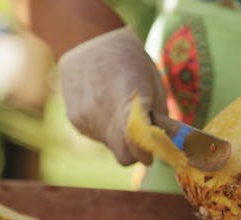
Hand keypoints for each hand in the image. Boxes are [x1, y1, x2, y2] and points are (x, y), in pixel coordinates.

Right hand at [58, 27, 166, 165]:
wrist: (87, 41)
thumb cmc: (129, 59)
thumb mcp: (153, 82)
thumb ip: (159, 115)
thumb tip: (165, 141)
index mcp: (130, 103)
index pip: (139, 147)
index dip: (148, 153)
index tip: (153, 149)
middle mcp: (105, 115)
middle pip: (124, 156)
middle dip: (135, 152)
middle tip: (141, 137)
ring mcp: (87, 119)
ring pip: (110, 146)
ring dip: (118, 137)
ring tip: (119, 108)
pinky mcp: (75, 120)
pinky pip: (96, 135)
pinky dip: (104, 128)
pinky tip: (104, 106)